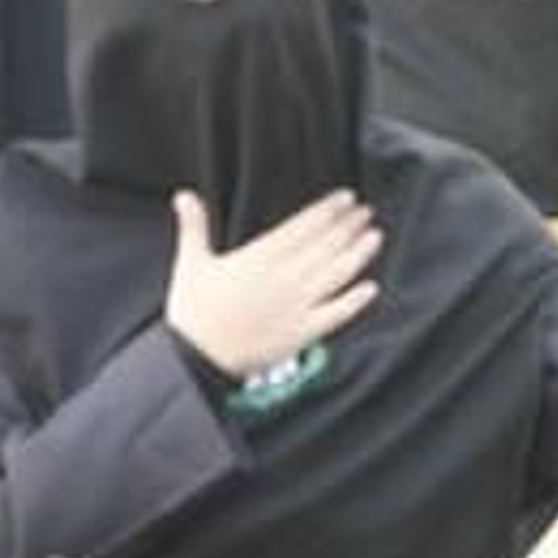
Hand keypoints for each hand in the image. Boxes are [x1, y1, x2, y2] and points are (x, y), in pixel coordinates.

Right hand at [165, 189, 381, 379]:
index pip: (303, 227)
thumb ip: (193, 227)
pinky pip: (334, 315)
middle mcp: (283, 278)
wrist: (194, 362)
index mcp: (259, 258)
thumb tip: (182, 194)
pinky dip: (354, 301)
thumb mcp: (191, 264)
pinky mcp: (300, 334)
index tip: (347, 197)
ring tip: (375, 237)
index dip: (328, 210)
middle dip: (349, 226)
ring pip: (335, 274)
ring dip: (358, 254)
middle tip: (367, 212)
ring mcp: (295, 307)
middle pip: (325, 245)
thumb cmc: (192, 313)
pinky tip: (371, 289)